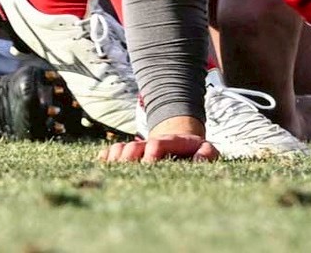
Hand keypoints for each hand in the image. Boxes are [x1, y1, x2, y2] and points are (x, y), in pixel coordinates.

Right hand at [98, 132, 219, 163]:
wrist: (185, 145)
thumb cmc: (199, 154)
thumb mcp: (208, 151)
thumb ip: (207, 153)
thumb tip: (198, 159)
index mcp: (171, 142)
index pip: (158, 143)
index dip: (151, 153)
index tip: (148, 164)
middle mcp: (153, 144)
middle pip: (136, 146)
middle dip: (129, 155)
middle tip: (126, 168)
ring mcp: (141, 150)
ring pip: (123, 149)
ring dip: (116, 157)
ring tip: (112, 166)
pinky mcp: (132, 156)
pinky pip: (116, 152)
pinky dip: (108, 156)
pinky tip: (102, 162)